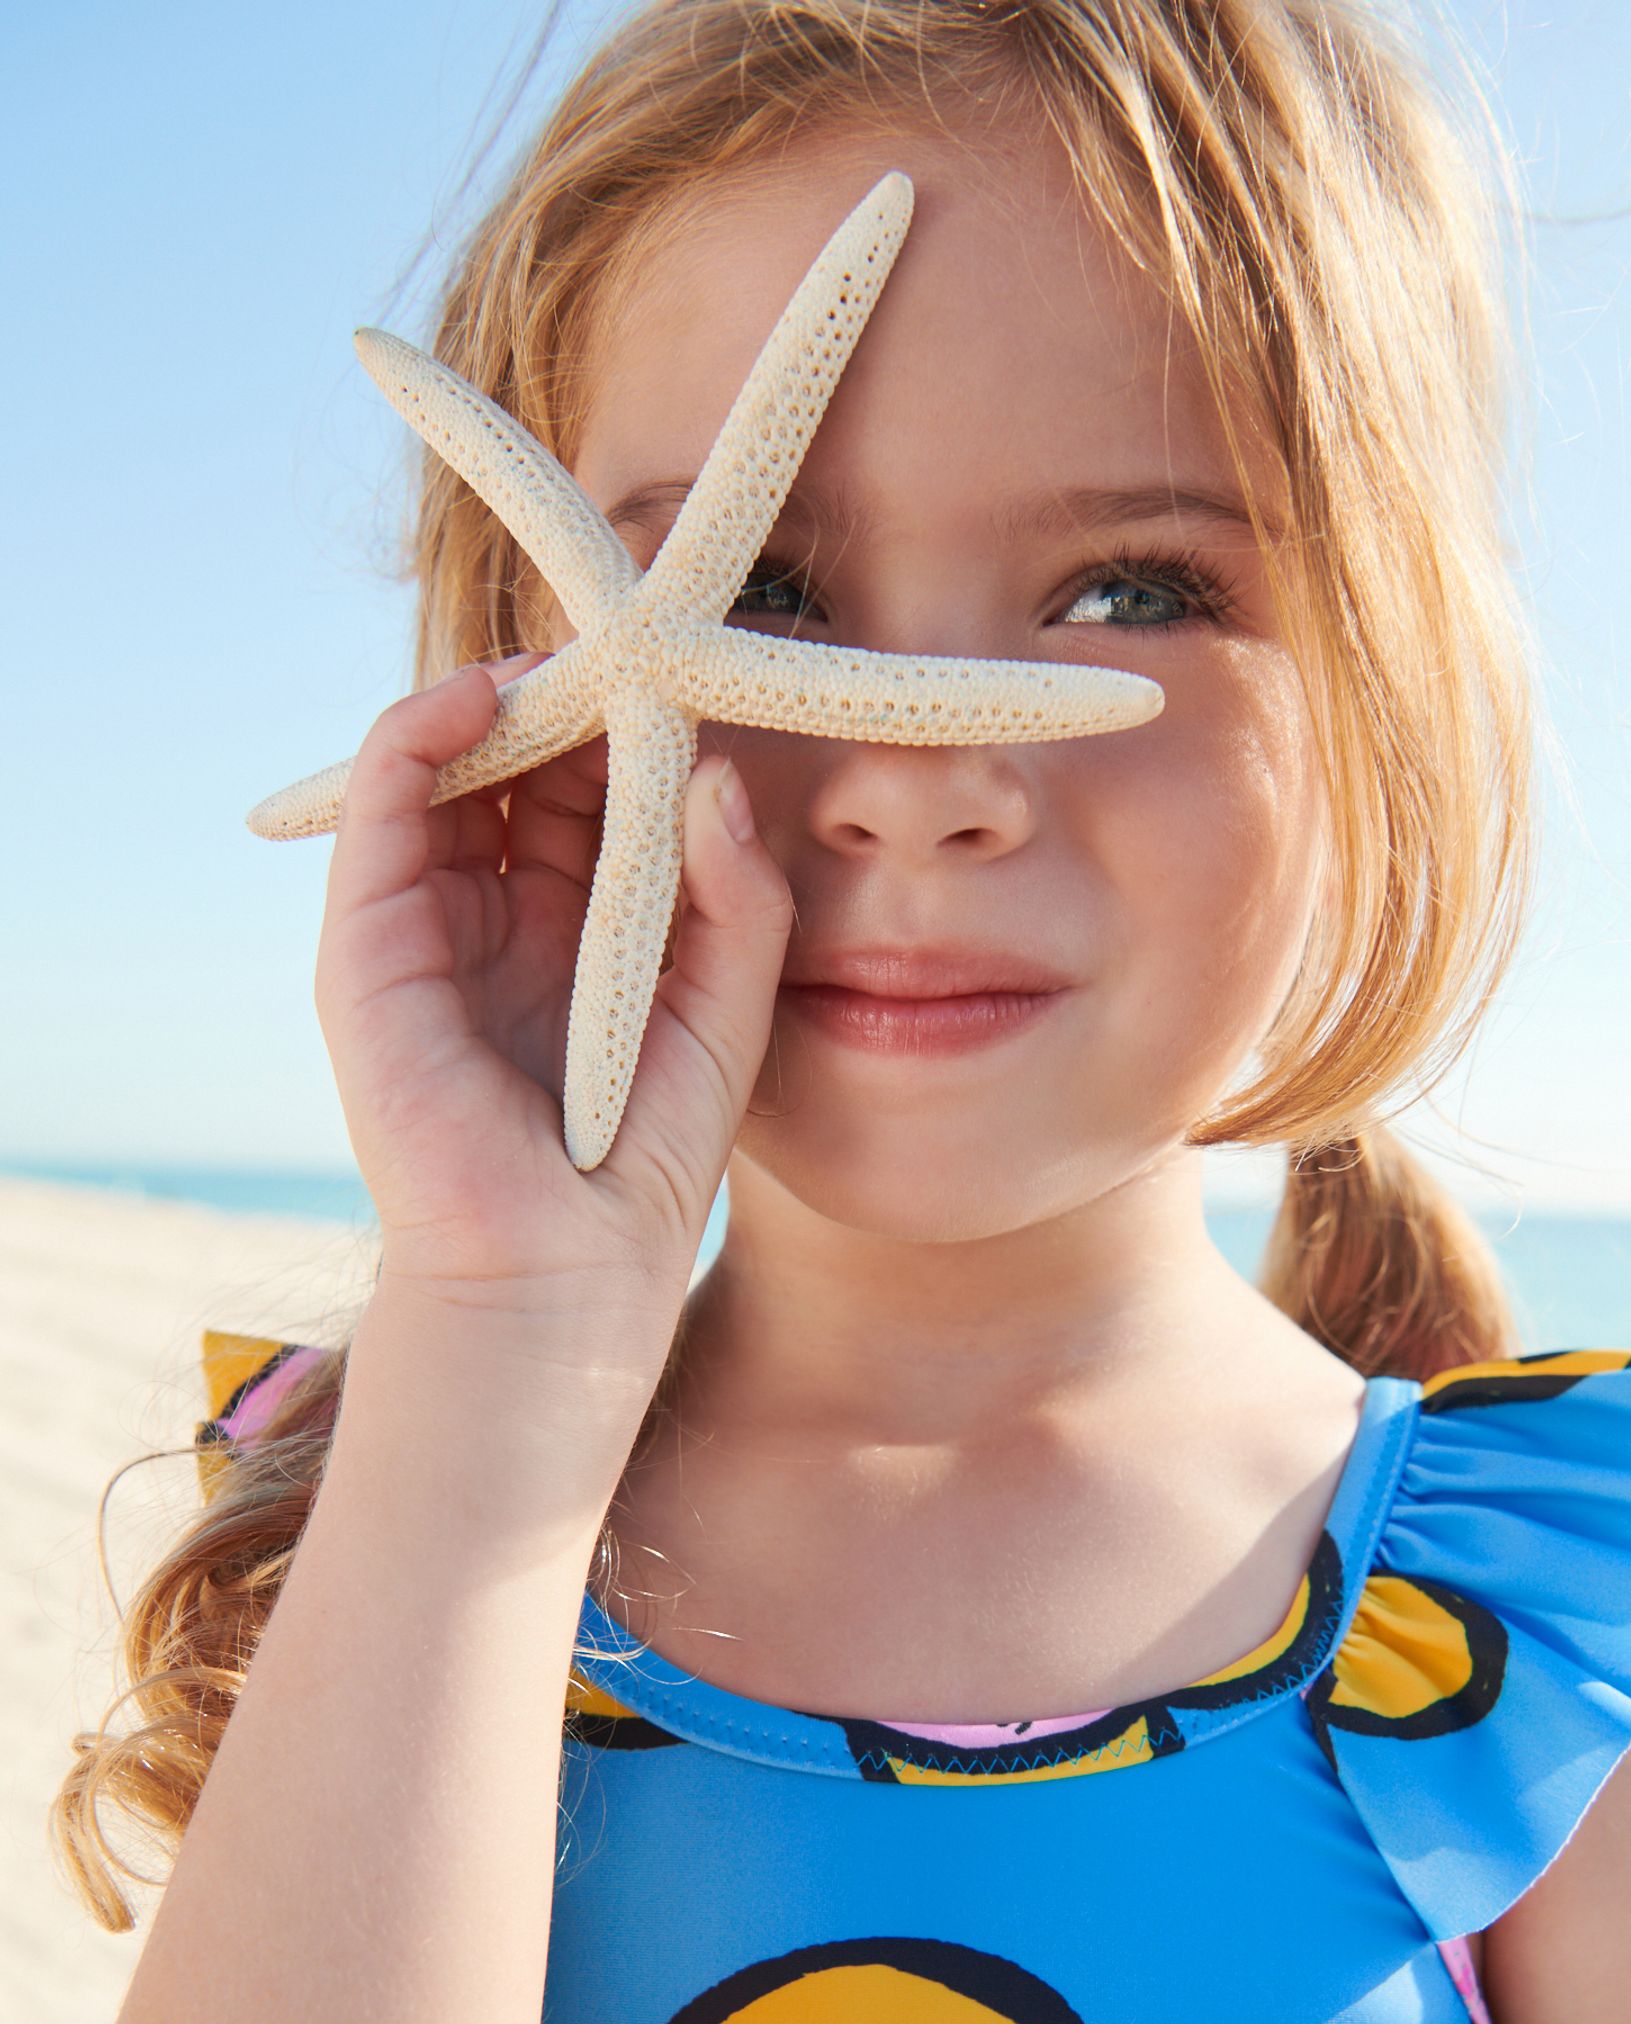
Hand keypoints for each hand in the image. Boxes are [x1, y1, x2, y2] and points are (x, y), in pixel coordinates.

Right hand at [313, 660, 793, 1350]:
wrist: (561, 1271)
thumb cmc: (644, 1163)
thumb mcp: (725, 1009)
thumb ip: (738, 897)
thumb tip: (718, 773)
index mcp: (575, 937)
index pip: (589, 798)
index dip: (625, 725)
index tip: (681, 657)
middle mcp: (495, 923)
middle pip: (520, 772)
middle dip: (566, 695)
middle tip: (627, 623)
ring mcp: (426, 932)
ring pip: (450, 774)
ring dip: (501, 697)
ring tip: (565, 647)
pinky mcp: (369, 948)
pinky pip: (387, 807)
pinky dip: (421, 733)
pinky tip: (486, 693)